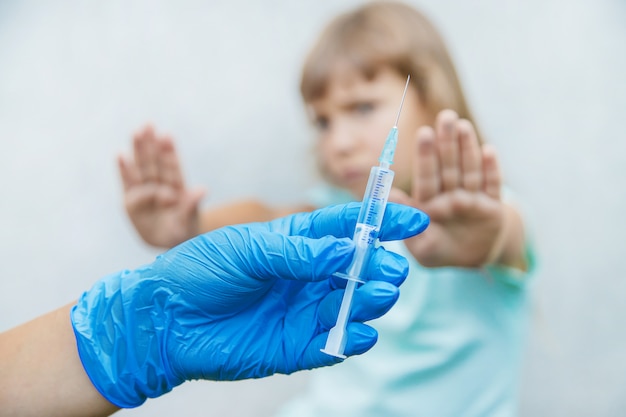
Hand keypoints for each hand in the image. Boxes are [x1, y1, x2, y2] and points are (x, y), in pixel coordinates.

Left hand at [71, 202, 428, 407]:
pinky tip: (363, 332)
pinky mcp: (293, 347)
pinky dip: (351, 339)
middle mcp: (304, 276)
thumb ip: (298, 252)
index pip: (346, 228)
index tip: (414, 218)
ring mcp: (300, 311)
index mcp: (294, 243)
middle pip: (355, 269)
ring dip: (370, 300)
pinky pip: (331, 344)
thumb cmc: (198, 271)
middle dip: (377, 267)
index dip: (381, 222)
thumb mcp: (248, 249)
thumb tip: (348, 250)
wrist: (162, 319)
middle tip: (392, 269)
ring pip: (349, 305)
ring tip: (380, 293)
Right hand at [117, 125, 205, 247]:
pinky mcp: (132, 201)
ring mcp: (146, 192)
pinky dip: (124, 169)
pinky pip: (128, 183)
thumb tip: (202, 190)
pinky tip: (120, 154)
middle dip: (152, 144)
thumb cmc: (183, 231)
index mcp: (178, 189)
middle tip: (149, 125)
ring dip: (139, 150)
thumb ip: (191, 206)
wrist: (170, 242)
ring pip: (142, 168)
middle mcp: (162, 186)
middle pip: (156, 163)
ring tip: (137, 132)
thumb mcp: (189, 222)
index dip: (170, 153)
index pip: (173, 168)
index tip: (167, 136)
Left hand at [391, 110, 505, 266]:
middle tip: (445, 116)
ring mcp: (471, 199)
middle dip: (446, 141)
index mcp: (429, 203)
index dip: (426, 155)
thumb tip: (388, 195)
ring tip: (462, 126)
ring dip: (467, 148)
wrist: (470, 261)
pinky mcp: (492, 206)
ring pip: (469, 170)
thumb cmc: (438, 250)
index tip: (423, 133)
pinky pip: (492, 185)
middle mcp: (450, 196)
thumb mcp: (420, 245)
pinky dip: (491, 169)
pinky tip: (488, 150)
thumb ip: (406, 220)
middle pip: (448, 166)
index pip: (427, 176)